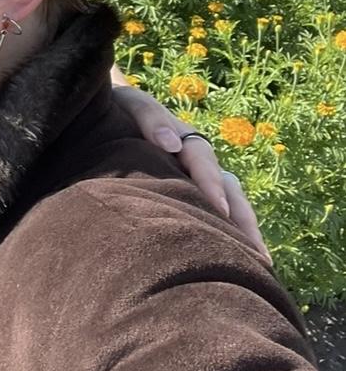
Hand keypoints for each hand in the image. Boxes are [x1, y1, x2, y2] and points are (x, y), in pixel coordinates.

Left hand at [109, 76, 270, 264]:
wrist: (111, 112)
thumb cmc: (121, 110)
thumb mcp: (133, 105)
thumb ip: (150, 118)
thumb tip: (171, 144)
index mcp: (185, 140)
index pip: (204, 161)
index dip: (211, 183)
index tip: (219, 208)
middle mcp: (199, 162)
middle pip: (229, 190)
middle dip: (242, 220)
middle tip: (255, 253)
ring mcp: (197, 179)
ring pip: (230, 205)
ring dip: (244, 232)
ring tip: (259, 264)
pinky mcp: (189, 196)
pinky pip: (215, 216)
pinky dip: (229, 235)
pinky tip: (239, 261)